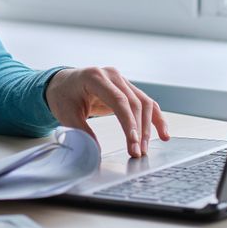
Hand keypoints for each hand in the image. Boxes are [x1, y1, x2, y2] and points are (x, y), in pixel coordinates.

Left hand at [45, 67, 169, 157]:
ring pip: (144, 103)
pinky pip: (147, 103)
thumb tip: (95, 151)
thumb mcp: (65, 114)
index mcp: (95, 77)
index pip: (118, 100)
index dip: (128, 122)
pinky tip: (163, 134)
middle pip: (134, 103)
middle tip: (137, 152)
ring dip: (148, 128)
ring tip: (144, 149)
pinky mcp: (128, 89)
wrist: (63, 84)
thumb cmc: (63, 96)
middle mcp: (112, 75)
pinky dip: (156, 119)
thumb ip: (80, 131)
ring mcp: (122, 80)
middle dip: (138, 130)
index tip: (133, 143)